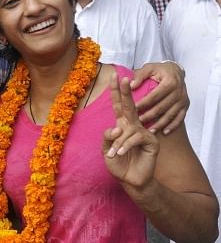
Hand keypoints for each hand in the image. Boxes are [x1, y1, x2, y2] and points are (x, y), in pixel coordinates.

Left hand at [104, 73, 159, 188]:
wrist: (130, 180)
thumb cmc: (118, 163)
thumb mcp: (106, 150)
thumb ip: (107, 137)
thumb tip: (116, 127)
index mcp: (122, 125)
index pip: (118, 105)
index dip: (116, 92)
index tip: (114, 77)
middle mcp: (133, 126)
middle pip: (129, 106)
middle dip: (125, 92)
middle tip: (123, 78)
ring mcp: (143, 133)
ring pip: (128, 129)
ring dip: (118, 142)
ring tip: (114, 154)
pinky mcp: (151, 141)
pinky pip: (136, 137)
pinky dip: (126, 145)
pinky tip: (121, 153)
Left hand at [131, 62, 188, 134]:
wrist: (176, 71)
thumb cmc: (159, 70)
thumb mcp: (149, 68)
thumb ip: (140, 75)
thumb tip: (131, 85)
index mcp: (170, 82)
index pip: (155, 95)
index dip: (144, 103)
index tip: (133, 109)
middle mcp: (179, 92)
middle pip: (162, 107)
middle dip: (150, 115)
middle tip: (138, 122)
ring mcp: (183, 100)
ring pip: (170, 115)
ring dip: (160, 124)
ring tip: (149, 131)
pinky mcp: (185, 106)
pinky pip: (180, 118)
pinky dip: (172, 126)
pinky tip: (164, 132)